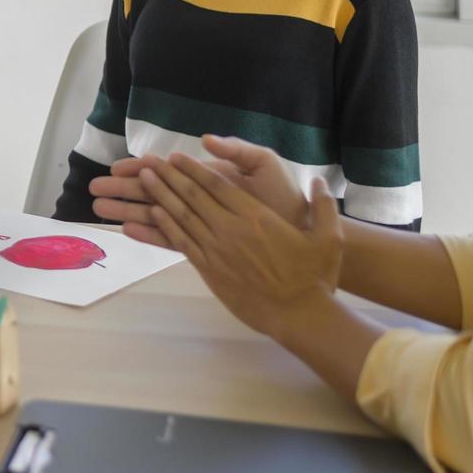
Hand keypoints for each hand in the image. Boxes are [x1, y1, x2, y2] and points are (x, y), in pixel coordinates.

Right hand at [91, 134, 308, 245]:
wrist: (302, 234)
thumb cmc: (284, 199)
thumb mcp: (264, 165)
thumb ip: (236, 151)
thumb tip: (204, 139)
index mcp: (207, 179)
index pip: (167, 172)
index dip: (141, 168)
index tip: (116, 168)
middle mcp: (199, 200)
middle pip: (152, 192)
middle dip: (122, 190)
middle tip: (93, 190)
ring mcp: (200, 222)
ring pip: (154, 215)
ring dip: (126, 212)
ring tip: (98, 212)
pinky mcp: (204, 244)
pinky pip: (170, 238)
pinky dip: (148, 234)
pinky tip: (127, 231)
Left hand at [140, 154, 343, 340]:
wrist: (298, 315)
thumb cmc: (314, 277)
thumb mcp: (329, 237)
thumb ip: (324, 205)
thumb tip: (319, 179)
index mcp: (255, 216)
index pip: (217, 184)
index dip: (194, 168)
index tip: (175, 156)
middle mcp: (231, 229)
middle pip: (192, 195)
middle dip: (168, 175)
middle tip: (147, 160)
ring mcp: (217, 250)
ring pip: (182, 216)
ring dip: (160, 195)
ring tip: (143, 179)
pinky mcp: (209, 269)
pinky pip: (182, 242)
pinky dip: (165, 225)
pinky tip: (153, 213)